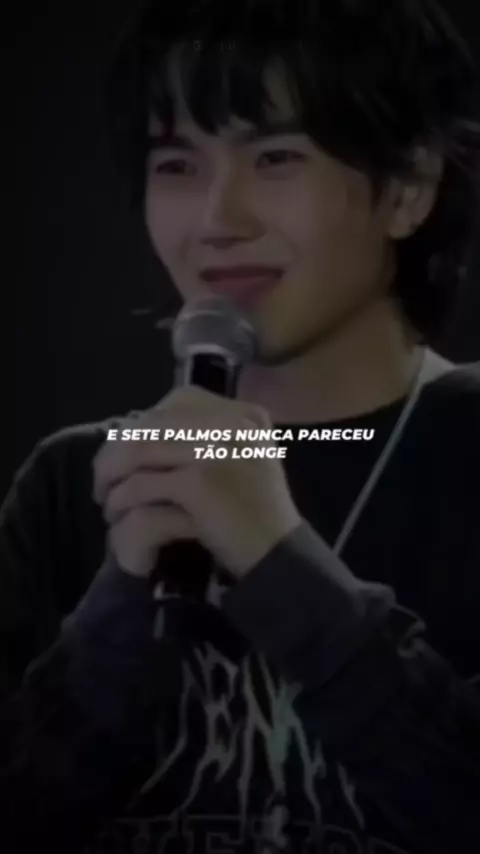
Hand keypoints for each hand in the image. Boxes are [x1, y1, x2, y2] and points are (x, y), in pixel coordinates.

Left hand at [93, 387, 301, 579]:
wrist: (281, 557)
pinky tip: (118, 519)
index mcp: (245, 416)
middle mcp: (232, 424)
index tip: (130, 451)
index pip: (180, 401)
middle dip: (118, 451)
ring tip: (107, 500)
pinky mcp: (199, 484)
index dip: (145, 424)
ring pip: (138, 450)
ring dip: (112, 477)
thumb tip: (144, 431)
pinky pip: (141, 486)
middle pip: (153, 424)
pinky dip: (123, 503)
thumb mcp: (246, 461)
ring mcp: (214, 451)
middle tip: (105, 479)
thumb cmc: (259, 515)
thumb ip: (210, 439)